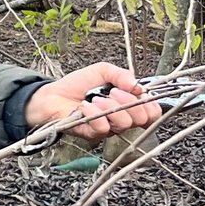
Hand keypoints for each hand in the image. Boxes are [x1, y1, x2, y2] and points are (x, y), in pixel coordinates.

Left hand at [23, 64, 163, 142]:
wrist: (52, 95)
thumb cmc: (77, 85)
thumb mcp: (102, 71)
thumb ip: (121, 74)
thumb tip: (136, 85)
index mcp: (128, 105)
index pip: (152, 113)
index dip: (150, 104)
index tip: (137, 92)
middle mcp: (121, 119)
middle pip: (141, 120)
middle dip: (130, 102)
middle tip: (114, 92)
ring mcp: (107, 129)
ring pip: (123, 124)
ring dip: (111, 107)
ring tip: (96, 98)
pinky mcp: (92, 135)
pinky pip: (102, 128)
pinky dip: (94, 114)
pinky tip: (85, 106)